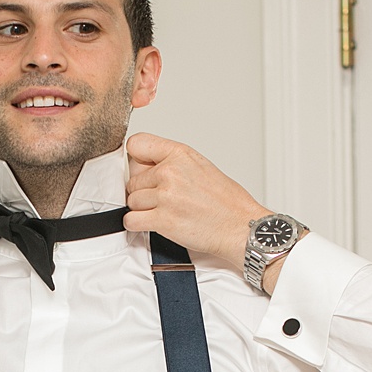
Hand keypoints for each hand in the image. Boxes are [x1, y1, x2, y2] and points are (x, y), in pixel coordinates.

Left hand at [125, 134, 270, 269]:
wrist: (240, 227)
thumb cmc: (227, 202)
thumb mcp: (200, 166)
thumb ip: (171, 162)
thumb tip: (145, 166)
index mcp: (180, 154)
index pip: (136, 144)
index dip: (137, 160)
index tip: (142, 169)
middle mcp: (170, 172)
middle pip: (132, 178)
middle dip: (143, 190)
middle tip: (163, 198)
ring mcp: (165, 196)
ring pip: (131, 201)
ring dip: (142, 209)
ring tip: (164, 212)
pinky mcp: (162, 220)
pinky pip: (131, 220)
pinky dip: (138, 225)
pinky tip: (153, 223)